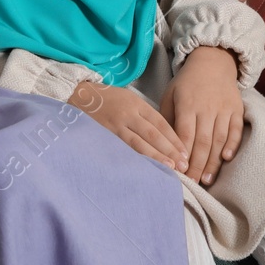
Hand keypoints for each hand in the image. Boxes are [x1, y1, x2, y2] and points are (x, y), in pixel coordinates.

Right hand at [68, 80, 189, 174]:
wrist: (79, 95)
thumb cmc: (107, 100)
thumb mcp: (129, 100)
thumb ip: (145, 116)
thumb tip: (165, 138)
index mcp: (137, 104)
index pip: (161, 123)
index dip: (174, 139)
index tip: (185, 153)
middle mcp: (128, 114)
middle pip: (154, 134)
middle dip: (170, 150)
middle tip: (184, 165)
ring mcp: (115, 125)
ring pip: (140, 143)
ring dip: (156, 157)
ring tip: (170, 168)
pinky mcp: (104, 135)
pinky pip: (123, 149)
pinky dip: (135, 158)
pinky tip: (144, 168)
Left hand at [160, 46, 245, 185]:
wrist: (212, 62)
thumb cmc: (186, 83)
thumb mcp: (170, 95)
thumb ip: (167, 118)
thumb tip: (163, 145)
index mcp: (187, 104)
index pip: (185, 134)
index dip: (182, 155)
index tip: (178, 172)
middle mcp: (206, 108)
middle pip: (202, 141)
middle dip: (197, 165)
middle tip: (191, 184)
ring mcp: (223, 109)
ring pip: (219, 139)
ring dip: (213, 161)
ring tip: (206, 180)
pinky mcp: (237, 109)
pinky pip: (236, 130)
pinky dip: (232, 145)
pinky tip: (226, 159)